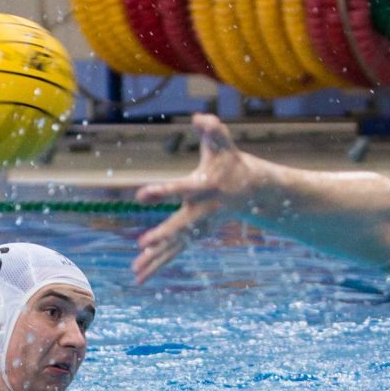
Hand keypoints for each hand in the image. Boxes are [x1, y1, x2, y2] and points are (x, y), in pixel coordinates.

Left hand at [132, 114, 265, 282]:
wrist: (253, 191)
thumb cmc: (232, 162)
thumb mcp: (223, 143)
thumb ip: (213, 128)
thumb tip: (199, 116)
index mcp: (205, 187)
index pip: (181, 189)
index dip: (161, 191)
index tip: (141, 195)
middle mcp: (202, 210)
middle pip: (180, 225)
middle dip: (162, 235)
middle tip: (142, 244)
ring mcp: (200, 225)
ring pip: (176, 244)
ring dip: (156, 258)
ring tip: (136, 273)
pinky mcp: (196, 233)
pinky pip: (175, 250)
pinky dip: (159, 262)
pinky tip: (141, 273)